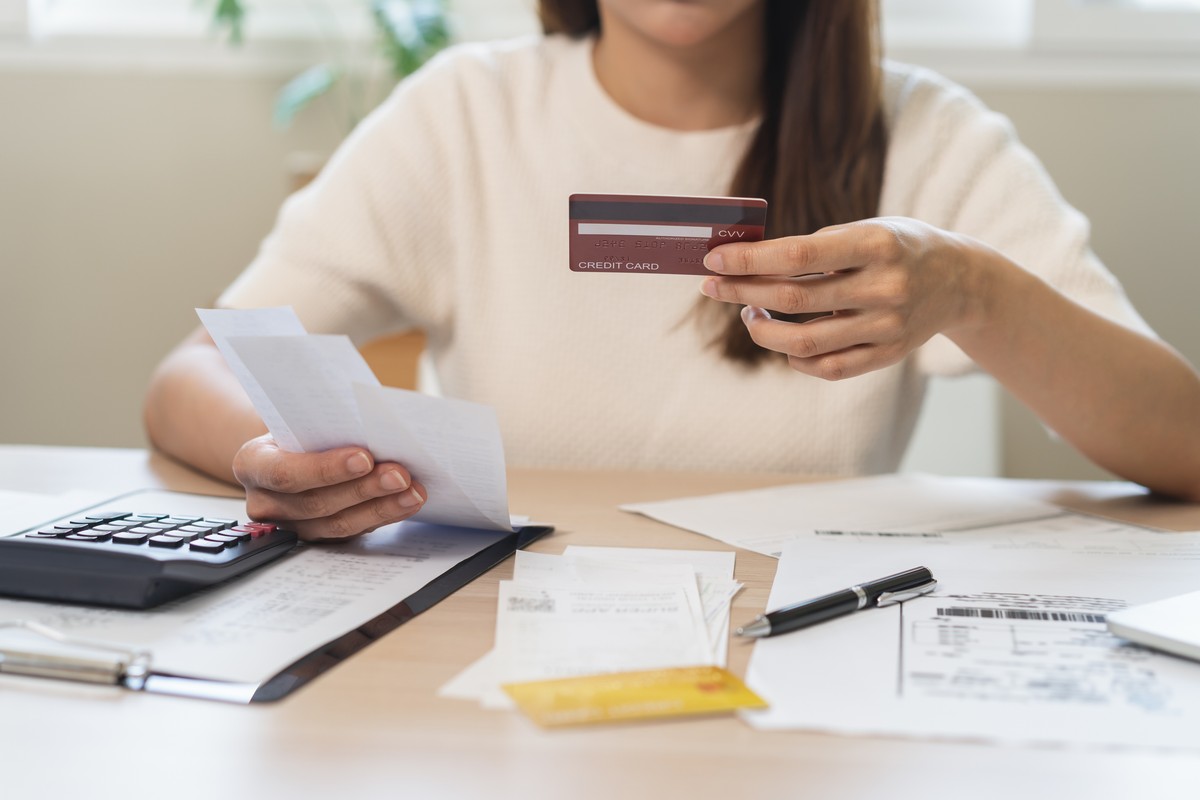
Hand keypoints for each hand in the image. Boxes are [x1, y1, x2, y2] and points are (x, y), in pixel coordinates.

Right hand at [232, 435, 426, 540]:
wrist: (288, 448)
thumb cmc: (298, 428)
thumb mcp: (300, 418)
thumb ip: (326, 424)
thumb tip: (378, 424)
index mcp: (252, 465)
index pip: (286, 473)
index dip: (326, 469)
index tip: (365, 457)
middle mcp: (265, 502)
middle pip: (316, 503)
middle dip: (363, 489)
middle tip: (400, 474)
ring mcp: (290, 526)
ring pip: (337, 524)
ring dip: (381, 507)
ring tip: (413, 491)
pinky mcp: (317, 538)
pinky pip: (353, 532)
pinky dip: (384, 515)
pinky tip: (407, 502)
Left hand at [699, 217, 982, 379]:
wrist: (961, 280)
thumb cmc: (898, 246)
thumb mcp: (865, 229)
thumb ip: (814, 246)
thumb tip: (746, 261)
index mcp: (876, 244)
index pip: (796, 255)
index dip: (748, 260)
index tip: (714, 259)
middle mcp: (884, 287)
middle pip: (792, 299)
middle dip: (742, 292)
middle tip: (713, 286)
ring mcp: (887, 327)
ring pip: (803, 342)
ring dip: (762, 330)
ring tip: (749, 314)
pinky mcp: (887, 355)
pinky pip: (827, 368)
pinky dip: (794, 358)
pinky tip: (782, 341)